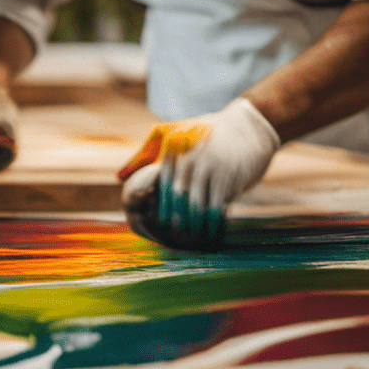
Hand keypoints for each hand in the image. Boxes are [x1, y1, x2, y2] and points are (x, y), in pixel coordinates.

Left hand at [118, 98, 279, 248]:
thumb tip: (119, 176)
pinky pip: (216, 207)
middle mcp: (188, 158)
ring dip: (193, 226)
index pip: (157, 184)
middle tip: (174, 238)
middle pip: (175, 199)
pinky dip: (212, 223)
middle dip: (174, 221)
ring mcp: (209, 168)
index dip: (157, 206)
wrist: (249, 128)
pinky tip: (212, 232)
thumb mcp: (174, 134)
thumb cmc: (206, 135)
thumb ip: (146, 155)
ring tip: (192, 240)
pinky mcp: (229, 178)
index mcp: (172, 149)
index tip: (158, 223)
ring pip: (195, 206)